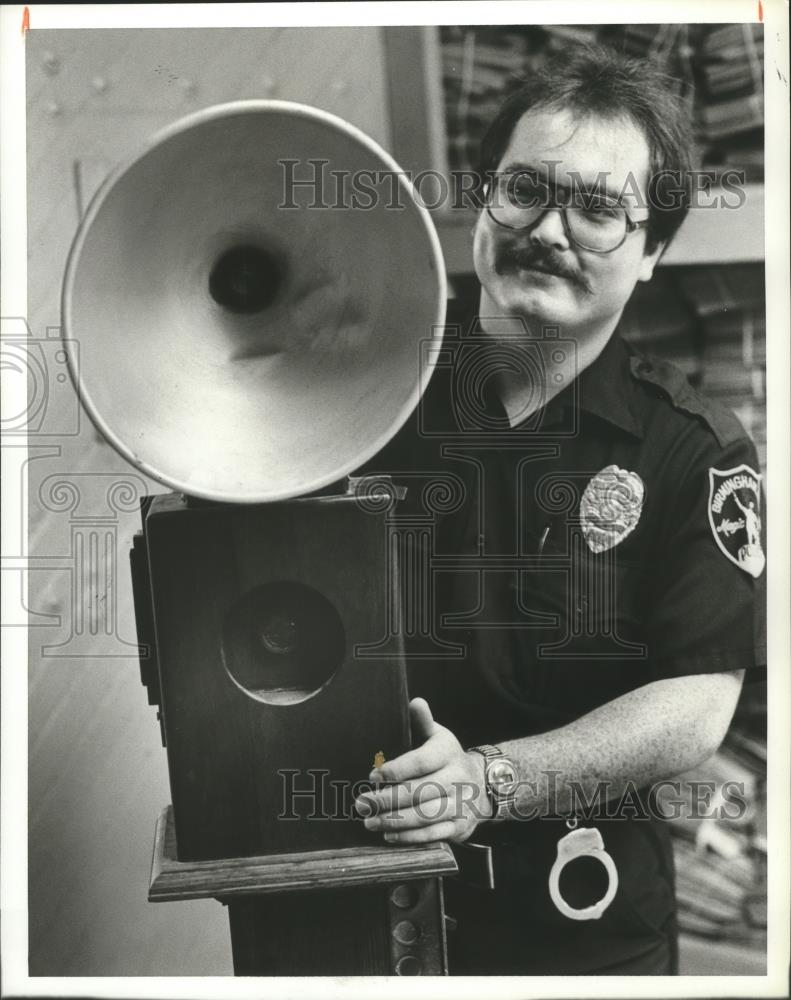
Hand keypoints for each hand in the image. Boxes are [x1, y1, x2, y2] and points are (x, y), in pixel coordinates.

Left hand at [354, 698, 491, 843]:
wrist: (483, 784)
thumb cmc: (448, 758)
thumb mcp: (439, 736)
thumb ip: (424, 721)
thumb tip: (415, 702)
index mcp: (448, 753)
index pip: (421, 762)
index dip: (396, 770)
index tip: (372, 776)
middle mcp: (458, 779)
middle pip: (420, 791)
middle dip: (387, 800)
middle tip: (362, 803)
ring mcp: (461, 804)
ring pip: (425, 815)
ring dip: (395, 821)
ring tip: (370, 822)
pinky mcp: (461, 826)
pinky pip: (434, 834)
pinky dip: (410, 837)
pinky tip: (389, 835)